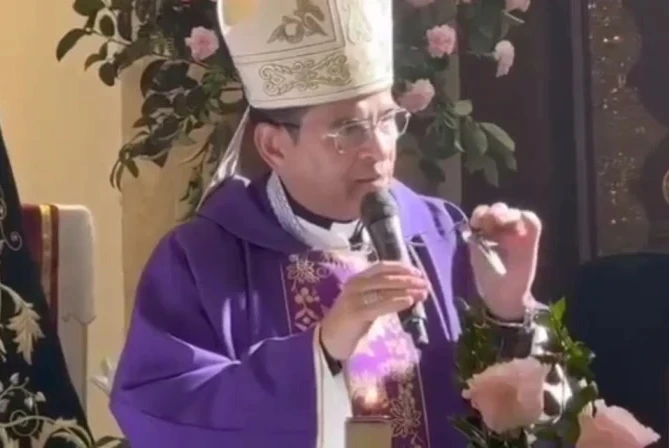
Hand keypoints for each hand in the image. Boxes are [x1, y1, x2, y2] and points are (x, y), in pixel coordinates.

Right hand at [320, 261, 427, 360]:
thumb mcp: (367, 304)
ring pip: (383, 288)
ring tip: (422, 292)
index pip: (382, 267)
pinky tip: (408, 301)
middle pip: (385, 276)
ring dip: (406, 288)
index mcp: (357, 279)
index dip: (401, 268)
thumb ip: (384, 296)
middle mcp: (355, 284)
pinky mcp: (355, 313)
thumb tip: (412, 291)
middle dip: (408, 278)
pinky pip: (378, 305)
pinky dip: (395, 302)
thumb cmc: (351, 323)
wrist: (328, 341)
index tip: (419, 272)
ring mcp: (353, 298)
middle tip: (426, 283)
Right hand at [468, 202, 541, 320]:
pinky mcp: (480, 238)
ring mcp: (496, 233)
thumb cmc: (513, 288)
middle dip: (499, 212)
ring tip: (477, 223)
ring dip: (484, 214)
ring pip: (490, 214)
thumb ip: (516, 262)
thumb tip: (502, 242)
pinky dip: (473, 222)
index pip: (528, 219)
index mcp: (526, 240)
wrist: (502, 297)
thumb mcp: (519, 278)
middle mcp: (513, 232)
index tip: (506, 222)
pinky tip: (471, 228)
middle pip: (508, 212)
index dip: (519, 217)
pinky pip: (476, 223)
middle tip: (492, 219)